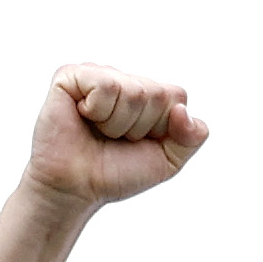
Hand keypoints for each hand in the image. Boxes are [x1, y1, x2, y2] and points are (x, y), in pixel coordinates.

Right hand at [24, 65, 207, 212]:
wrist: (77, 187)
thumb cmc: (118, 171)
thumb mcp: (169, 160)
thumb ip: (192, 136)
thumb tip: (181, 109)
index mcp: (148, 94)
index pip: (177, 95)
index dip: (162, 126)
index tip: (139, 140)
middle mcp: (123, 80)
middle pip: (157, 93)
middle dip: (140, 126)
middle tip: (115, 137)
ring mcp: (97, 74)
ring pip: (134, 91)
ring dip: (118, 123)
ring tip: (99, 130)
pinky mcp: (70, 75)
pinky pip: (105, 85)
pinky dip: (98, 111)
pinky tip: (83, 116)